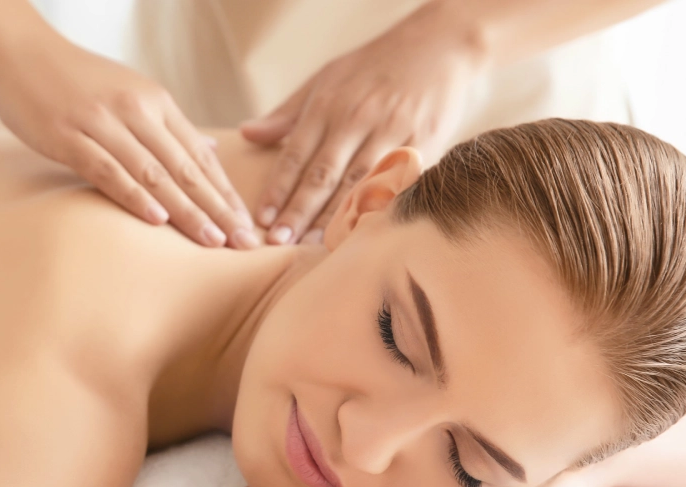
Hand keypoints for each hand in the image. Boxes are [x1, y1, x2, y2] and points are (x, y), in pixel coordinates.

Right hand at [0, 29, 256, 247]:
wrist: (17, 49)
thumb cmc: (72, 77)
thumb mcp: (130, 92)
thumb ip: (168, 125)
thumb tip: (210, 148)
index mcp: (155, 101)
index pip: (200, 155)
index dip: (226, 192)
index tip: (249, 225)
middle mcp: (136, 110)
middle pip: (186, 168)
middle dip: (219, 208)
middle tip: (245, 243)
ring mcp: (102, 122)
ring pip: (154, 173)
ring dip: (187, 210)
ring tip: (213, 240)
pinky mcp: (69, 136)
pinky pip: (107, 170)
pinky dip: (134, 195)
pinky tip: (156, 220)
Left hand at [240, 3, 486, 244]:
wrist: (439, 44)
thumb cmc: (373, 66)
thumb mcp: (325, 78)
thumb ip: (287, 113)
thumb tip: (246, 135)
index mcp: (328, 105)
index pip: (295, 155)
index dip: (278, 189)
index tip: (262, 219)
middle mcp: (358, 119)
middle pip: (323, 174)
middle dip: (299, 210)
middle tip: (278, 241)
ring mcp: (392, 132)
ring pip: (358, 183)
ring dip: (334, 217)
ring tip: (312, 244)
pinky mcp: (424, 143)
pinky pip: (397, 182)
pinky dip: (379, 207)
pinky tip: (363, 231)